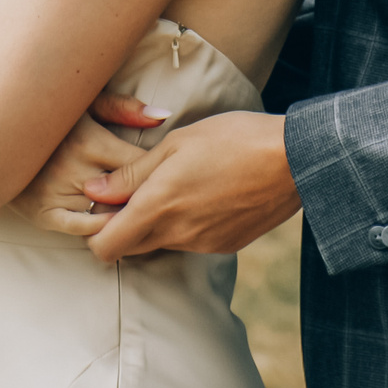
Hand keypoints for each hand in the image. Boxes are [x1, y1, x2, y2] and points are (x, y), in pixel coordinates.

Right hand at [8, 95, 174, 237]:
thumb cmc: (50, 118)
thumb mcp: (84, 103)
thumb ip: (123, 108)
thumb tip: (162, 118)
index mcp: (88, 140)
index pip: (139, 165)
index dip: (156, 171)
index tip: (164, 172)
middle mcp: (74, 170)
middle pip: (128, 193)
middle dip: (146, 194)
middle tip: (159, 193)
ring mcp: (58, 194)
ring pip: (109, 213)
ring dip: (125, 213)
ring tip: (140, 208)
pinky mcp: (44, 213)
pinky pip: (82, 230)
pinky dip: (102, 229)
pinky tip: (112, 221)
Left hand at [80, 110, 299, 262]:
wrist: (295, 160)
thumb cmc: (232, 139)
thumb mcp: (175, 143)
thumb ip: (131, 173)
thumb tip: (92, 191)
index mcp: (158, 206)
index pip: (104, 248)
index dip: (95, 232)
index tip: (103, 205)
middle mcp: (177, 233)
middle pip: (129, 249)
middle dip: (123, 227)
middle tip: (134, 192)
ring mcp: (203, 244)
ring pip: (162, 243)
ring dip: (158, 223)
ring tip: (179, 184)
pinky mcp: (226, 245)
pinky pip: (192, 242)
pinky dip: (188, 224)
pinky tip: (206, 193)